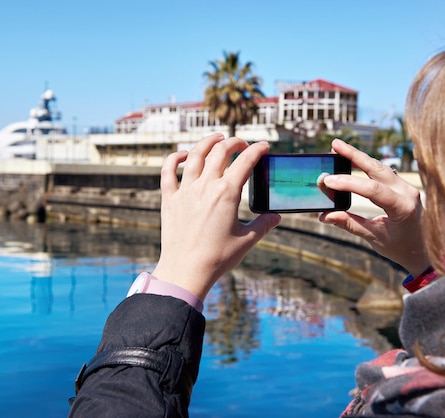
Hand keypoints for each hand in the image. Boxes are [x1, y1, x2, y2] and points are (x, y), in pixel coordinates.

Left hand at [152, 133, 280, 300]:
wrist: (186, 271)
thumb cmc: (218, 257)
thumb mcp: (247, 241)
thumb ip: (264, 225)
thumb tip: (276, 216)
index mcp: (227, 193)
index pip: (246, 161)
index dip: (257, 150)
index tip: (264, 147)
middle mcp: (205, 186)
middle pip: (220, 151)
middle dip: (234, 142)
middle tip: (242, 145)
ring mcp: (185, 190)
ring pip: (195, 154)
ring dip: (208, 142)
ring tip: (217, 139)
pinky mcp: (169, 198)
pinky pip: (168, 170)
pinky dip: (174, 158)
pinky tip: (182, 154)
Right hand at [319, 139, 429, 275]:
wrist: (423, 251)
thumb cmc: (400, 247)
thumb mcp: (374, 238)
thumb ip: (350, 224)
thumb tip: (325, 216)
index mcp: (403, 208)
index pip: (373, 190)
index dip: (349, 183)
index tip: (328, 180)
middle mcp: (408, 193)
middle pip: (377, 168)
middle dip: (354, 155)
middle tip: (334, 145)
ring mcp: (407, 187)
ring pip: (380, 167)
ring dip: (359, 157)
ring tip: (338, 149)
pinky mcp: (403, 186)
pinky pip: (383, 172)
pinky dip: (366, 166)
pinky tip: (352, 160)